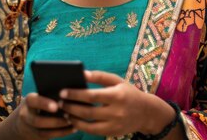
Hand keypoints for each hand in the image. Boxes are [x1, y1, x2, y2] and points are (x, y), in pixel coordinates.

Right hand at [8, 93, 75, 139]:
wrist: (23, 120)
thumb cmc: (38, 103)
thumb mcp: (39, 97)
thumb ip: (50, 95)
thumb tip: (68, 93)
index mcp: (28, 101)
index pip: (33, 101)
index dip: (44, 104)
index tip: (56, 106)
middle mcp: (26, 115)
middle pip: (37, 120)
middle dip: (54, 121)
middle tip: (68, 116)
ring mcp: (30, 128)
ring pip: (43, 131)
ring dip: (59, 128)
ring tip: (72, 122)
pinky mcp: (36, 136)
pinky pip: (49, 136)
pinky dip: (62, 133)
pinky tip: (73, 128)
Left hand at [59, 70, 174, 136]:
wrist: (146, 112)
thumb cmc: (128, 93)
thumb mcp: (117, 80)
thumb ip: (99, 76)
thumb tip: (82, 73)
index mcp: (117, 96)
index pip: (92, 96)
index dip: (75, 94)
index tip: (62, 92)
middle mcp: (116, 112)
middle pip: (88, 111)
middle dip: (71, 107)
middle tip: (59, 102)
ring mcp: (114, 125)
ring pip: (89, 125)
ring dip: (73, 119)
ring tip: (64, 112)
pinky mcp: (112, 133)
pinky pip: (93, 132)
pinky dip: (81, 127)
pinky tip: (73, 120)